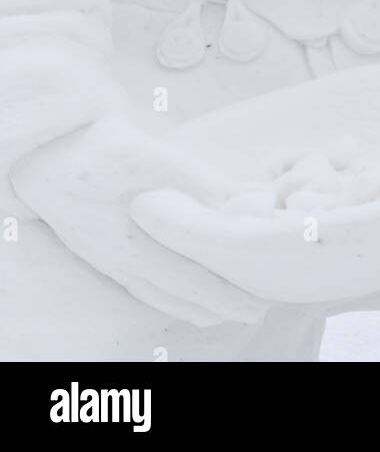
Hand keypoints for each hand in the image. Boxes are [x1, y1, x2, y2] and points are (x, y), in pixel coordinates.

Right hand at [9, 115, 268, 327]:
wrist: (47, 147)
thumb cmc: (98, 147)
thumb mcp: (150, 157)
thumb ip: (197, 182)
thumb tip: (242, 202)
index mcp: (131, 244)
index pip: (188, 281)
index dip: (224, 294)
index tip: (256, 301)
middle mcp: (118, 259)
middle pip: (176, 295)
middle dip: (216, 304)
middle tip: (253, 308)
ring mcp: (106, 256)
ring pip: (156, 293)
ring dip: (193, 302)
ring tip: (224, 306)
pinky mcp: (98, 248)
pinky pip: (138, 284)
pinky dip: (167, 293)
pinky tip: (177, 289)